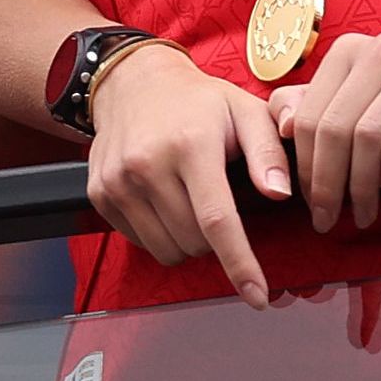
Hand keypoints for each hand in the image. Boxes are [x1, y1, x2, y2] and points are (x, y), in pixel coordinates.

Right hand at [86, 45, 291, 303]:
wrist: (134, 83)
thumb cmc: (202, 101)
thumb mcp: (247, 112)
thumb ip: (268, 154)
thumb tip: (281, 195)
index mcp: (191, 146)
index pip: (218, 220)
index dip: (240, 263)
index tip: (258, 297)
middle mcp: (147, 166)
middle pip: (193, 242)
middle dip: (217, 239)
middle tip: (222, 202)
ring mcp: (117, 183)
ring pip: (166, 250)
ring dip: (190, 241)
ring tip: (195, 199)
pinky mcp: (99, 196)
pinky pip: (140, 242)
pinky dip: (162, 234)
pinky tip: (168, 200)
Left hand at [267, 30, 380, 236]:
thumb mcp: (341, 105)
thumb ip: (300, 109)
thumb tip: (285, 127)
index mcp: (349, 49)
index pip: (311, 116)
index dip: (305, 168)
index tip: (309, 204)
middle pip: (337, 127)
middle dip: (329, 183)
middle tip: (328, 218)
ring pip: (370, 132)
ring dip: (361, 183)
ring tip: (362, 210)